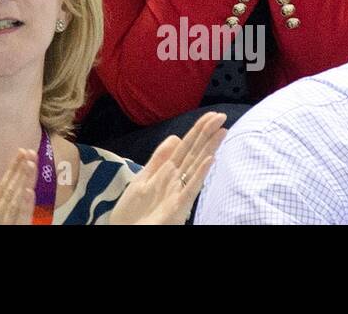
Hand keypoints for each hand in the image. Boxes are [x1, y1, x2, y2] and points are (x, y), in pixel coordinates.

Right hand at [0, 148, 36, 223]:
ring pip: (14, 199)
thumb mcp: (1, 218)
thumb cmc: (1, 232)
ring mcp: (2, 223)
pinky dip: (25, 205)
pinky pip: (21, 218)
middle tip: (28, 152)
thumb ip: (7, 205)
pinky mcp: (10, 230)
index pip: (4, 184)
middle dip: (19, 169)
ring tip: (30, 164)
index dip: (14, 167)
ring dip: (22, 180)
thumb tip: (21, 187)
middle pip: (9, 188)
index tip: (22, 151)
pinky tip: (29, 192)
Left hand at [109, 111, 226, 224]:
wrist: (125, 231)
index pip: (186, 146)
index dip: (197, 130)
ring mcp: (178, 192)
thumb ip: (159, 159)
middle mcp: (177, 180)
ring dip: (209, 148)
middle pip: (194, 152)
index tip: (211, 115)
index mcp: (167, 171)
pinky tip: (210, 160)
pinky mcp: (178, 206)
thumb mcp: (144, 178)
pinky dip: (200, 173)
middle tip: (222, 116)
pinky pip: (191, 187)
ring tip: (221, 131)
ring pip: (196, 166)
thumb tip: (175, 136)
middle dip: (207, 134)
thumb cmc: (134, 210)